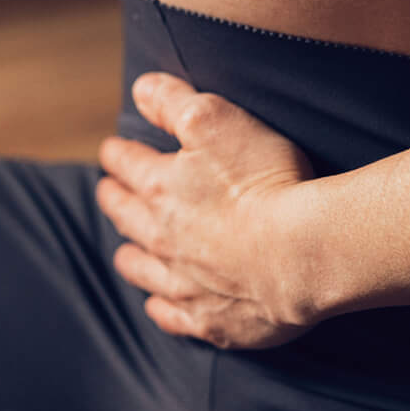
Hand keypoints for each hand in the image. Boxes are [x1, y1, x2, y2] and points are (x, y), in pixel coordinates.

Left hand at [96, 71, 320, 350]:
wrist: (301, 254)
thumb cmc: (263, 180)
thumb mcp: (215, 119)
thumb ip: (173, 100)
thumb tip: (140, 90)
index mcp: (160, 187)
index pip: (126, 164)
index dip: (118, 153)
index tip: (113, 149)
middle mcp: (163, 238)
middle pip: (126, 217)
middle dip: (114, 200)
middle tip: (107, 192)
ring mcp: (185, 284)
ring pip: (143, 269)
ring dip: (131, 256)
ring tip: (124, 252)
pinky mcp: (212, 321)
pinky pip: (173, 316)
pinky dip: (161, 307)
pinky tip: (159, 305)